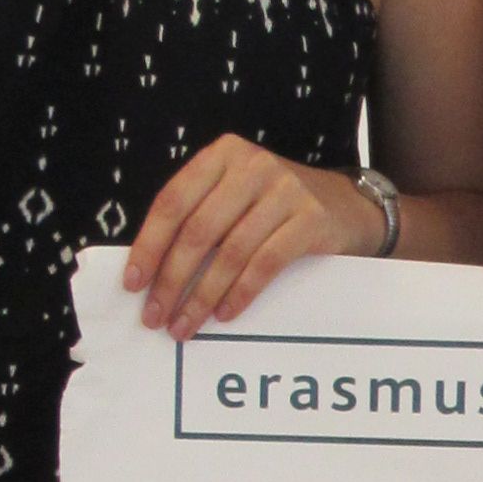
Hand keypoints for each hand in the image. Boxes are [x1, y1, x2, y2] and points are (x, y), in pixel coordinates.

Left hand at [124, 137, 376, 338]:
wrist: (349, 206)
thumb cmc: (276, 208)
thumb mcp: (235, 196)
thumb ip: (199, 217)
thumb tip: (150, 271)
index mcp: (222, 156)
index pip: (173, 201)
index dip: (149, 245)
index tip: (133, 284)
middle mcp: (252, 166)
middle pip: (198, 230)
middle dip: (172, 279)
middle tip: (156, 316)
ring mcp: (285, 190)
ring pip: (231, 252)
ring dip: (203, 296)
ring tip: (186, 325)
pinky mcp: (311, 219)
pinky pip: (266, 263)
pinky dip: (241, 292)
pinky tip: (225, 313)